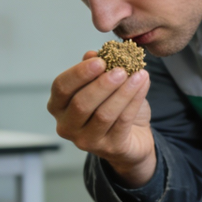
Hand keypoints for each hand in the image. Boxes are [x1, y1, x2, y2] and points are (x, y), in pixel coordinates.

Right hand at [47, 51, 154, 186]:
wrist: (133, 136)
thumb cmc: (111, 106)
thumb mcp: (101, 84)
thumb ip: (95, 69)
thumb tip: (92, 54)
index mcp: (58, 106)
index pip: (61, 88)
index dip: (79, 74)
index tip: (100, 60)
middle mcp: (67, 126)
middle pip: (81, 104)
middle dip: (102, 84)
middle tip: (121, 69)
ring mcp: (87, 141)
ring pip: (103, 115)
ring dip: (122, 92)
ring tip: (138, 74)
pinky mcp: (110, 148)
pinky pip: (123, 122)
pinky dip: (134, 100)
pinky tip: (143, 84)